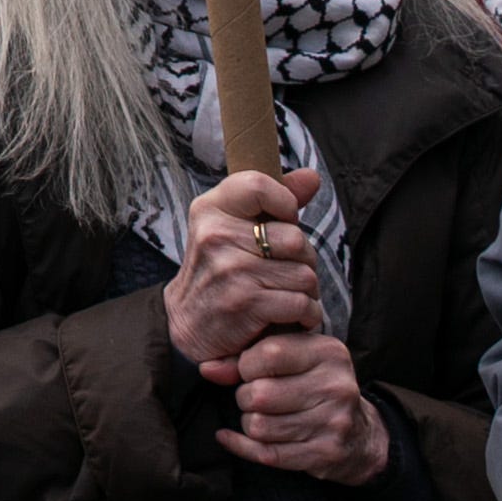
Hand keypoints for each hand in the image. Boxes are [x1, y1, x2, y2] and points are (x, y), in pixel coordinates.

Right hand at [165, 170, 327, 369]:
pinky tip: (292, 317)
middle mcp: (215, 235)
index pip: (258, 185)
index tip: (282, 222)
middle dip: (303, 260)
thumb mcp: (233, 228)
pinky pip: (302, 303)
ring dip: (307, 291)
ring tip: (288, 294)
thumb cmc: (220, 270)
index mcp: (210, 209)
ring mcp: (230, 269)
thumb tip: (312, 177)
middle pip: (295, 237)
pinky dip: (306, 314)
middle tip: (285, 271)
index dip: (284, 203)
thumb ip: (273, 202)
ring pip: (304, 274)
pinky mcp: (245, 303)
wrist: (189, 324)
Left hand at [215, 324, 388, 483]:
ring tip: (258, 416)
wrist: (360, 434)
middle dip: (245, 398)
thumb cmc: (314, 386)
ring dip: (249, 423)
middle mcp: (336, 386)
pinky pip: (266, 454)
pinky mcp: (325, 454)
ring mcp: (333, 423)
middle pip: (260, 394)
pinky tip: (232, 437)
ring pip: (260, 426)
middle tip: (253, 398)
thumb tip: (207, 369)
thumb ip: (247, 357)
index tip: (248, 371)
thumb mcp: (293, 359)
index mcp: (329, 353)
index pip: (269, 354)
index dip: (246, 365)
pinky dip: (241, 446)